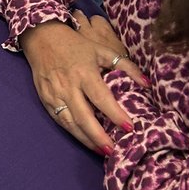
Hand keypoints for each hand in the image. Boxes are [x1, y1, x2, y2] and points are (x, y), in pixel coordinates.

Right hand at [20, 17, 146, 152]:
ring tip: (102, 151)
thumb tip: (146, 84)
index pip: (101, 97)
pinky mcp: (44, 99)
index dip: (114, 114)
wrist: (42, 37)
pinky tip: (85, 140)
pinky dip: (73, 132)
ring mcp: (54, 94)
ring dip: (86, 139)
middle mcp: (68, 86)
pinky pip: (59, 120)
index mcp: (84, 72)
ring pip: (70, 123)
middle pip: (83, 116)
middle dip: (98, 136)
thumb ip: (126, 67)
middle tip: (113, 150)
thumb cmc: (75, 45)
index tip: (129, 127)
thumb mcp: (102, 50)